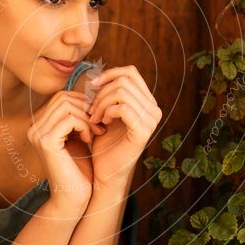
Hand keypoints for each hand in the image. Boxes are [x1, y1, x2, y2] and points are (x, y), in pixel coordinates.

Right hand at [27, 90, 98, 212]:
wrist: (75, 197)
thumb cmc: (80, 169)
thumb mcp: (78, 136)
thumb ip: (78, 116)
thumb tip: (90, 93)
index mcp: (39, 124)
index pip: (61, 97)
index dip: (83, 102)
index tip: (97, 119)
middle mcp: (33, 127)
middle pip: (62, 97)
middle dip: (86, 107)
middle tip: (99, 124)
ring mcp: (37, 134)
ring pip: (66, 105)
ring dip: (87, 117)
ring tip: (96, 132)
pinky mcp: (46, 141)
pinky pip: (69, 118)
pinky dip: (84, 126)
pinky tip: (88, 139)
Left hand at [85, 65, 162, 185]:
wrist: (104, 172)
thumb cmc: (102, 143)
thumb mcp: (105, 112)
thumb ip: (107, 92)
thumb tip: (98, 72)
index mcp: (147, 102)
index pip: (130, 72)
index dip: (109, 73)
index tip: (91, 86)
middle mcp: (154, 110)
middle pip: (124, 80)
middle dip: (101, 92)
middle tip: (90, 109)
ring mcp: (151, 121)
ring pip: (122, 92)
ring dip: (101, 102)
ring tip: (94, 117)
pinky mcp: (143, 132)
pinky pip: (123, 107)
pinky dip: (107, 111)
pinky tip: (101, 123)